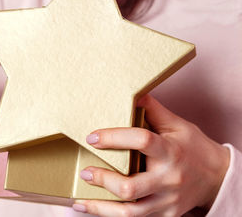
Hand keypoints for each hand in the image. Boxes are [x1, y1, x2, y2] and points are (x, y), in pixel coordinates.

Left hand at [72, 94, 229, 216]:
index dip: (114, 137)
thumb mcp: (178, 125)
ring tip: (81, 198)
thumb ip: (154, 111)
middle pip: (131, 186)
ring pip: (130, 212)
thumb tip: (133, 94)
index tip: (92, 137)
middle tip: (85, 171)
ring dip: (101, 206)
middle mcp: (168, 179)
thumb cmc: (193, 148)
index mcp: (170, 151)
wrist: (216, 177)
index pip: (141, 141)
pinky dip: (112, 215)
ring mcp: (167, 201)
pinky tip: (95, 209)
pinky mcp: (165, 214)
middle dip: (103, 179)